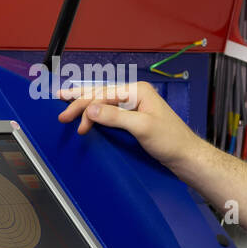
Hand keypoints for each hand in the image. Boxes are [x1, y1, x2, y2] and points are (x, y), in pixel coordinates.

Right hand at [56, 80, 201, 171]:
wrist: (185, 156)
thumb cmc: (172, 140)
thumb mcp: (142, 127)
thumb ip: (116, 117)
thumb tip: (91, 110)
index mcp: (137, 91)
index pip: (102, 94)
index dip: (82, 105)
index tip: (68, 117)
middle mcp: (135, 95)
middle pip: (100, 95)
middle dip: (79, 102)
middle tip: (61, 112)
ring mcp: (134, 106)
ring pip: (103, 102)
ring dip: (85, 106)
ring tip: (67, 107)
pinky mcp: (134, 118)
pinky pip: (110, 112)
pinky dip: (95, 114)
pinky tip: (87, 114)